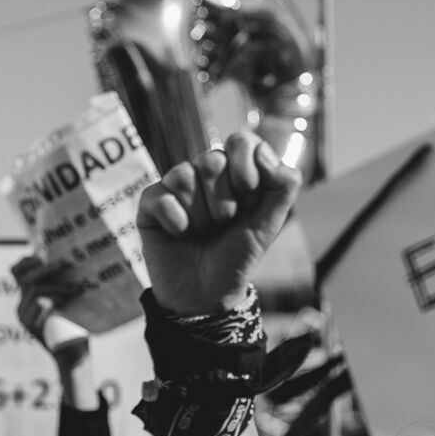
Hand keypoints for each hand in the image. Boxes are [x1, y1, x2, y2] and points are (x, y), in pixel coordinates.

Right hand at [11, 254, 91, 359]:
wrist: (73, 357)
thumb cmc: (75, 328)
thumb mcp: (69, 301)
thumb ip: (62, 285)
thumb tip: (70, 259)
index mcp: (29, 298)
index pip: (18, 272)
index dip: (27, 260)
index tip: (42, 254)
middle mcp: (22, 307)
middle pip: (25, 277)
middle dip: (45, 268)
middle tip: (64, 263)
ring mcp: (24, 316)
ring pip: (35, 289)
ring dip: (56, 285)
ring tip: (73, 289)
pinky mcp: (30, 325)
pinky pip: (40, 302)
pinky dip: (57, 297)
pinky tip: (69, 300)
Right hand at [135, 131, 300, 315]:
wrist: (206, 294)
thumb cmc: (236, 257)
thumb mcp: (269, 223)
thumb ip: (283, 185)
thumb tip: (262, 152)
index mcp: (235, 171)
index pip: (241, 141)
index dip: (246, 169)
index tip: (250, 198)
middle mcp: (204, 173)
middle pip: (212, 160)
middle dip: (223, 201)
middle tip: (223, 224)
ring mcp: (175, 186)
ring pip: (185, 177)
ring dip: (200, 216)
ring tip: (202, 232)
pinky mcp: (151, 202)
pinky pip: (162, 197)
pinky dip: (177, 223)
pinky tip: (180, 235)